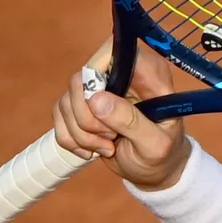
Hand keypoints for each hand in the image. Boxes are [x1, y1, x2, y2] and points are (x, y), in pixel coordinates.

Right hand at [52, 37, 191, 190]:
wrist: (152, 171)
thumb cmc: (162, 155)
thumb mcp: (155, 144)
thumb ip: (131, 121)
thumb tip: (96, 99)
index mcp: (146, 73)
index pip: (110, 51)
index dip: (97, 76)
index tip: (103, 108)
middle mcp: (118, 74)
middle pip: (79, 80)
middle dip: (88, 118)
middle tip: (111, 137)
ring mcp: (97, 89)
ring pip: (67, 100)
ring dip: (81, 133)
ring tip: (107, 147)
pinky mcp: (81, 106)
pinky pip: (59, 115)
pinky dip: (71, 139)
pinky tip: (92, 150)